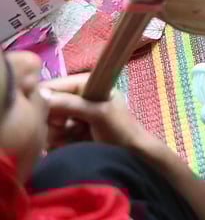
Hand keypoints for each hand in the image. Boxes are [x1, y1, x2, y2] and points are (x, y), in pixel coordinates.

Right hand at [40, 74, 154, 152]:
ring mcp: (72, 112)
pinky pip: (52, 133)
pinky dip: (59, 140)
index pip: (51, 86)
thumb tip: (41, 95)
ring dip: (57, 133)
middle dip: (54, 121)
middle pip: (46, 106)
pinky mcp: (70, 128)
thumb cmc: (120, 129)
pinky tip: (71, 143)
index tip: (55, 119)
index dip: (46, 102)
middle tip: (68, 128)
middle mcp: (76, 95)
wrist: (131, 152)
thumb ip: (70, 104)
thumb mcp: (98, 113)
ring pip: (47, 122)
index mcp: (84, 83)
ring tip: (74, 136)